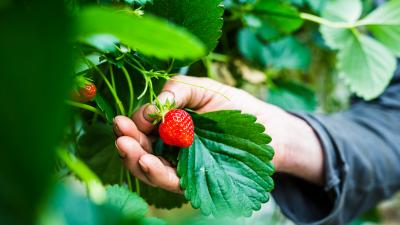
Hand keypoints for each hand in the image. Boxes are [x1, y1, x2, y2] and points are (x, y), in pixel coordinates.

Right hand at [114, 75, 323, 192]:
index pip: (142, 127)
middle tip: (121, 138)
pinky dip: (158, 174)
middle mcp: (170, 145)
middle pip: (141, 149)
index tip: (124, 121)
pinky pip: (173, 181)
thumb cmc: (234, 106)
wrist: (269, 129)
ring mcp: (181, 164)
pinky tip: (148, 163)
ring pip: (151, 168)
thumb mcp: (203, 88)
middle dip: (128, 144)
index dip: (131, 125)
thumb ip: (176, 91)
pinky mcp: (195, 180)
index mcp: (168, 123)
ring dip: (137, 161)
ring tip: (130, 150)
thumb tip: (149, 110)